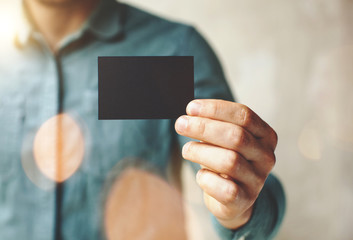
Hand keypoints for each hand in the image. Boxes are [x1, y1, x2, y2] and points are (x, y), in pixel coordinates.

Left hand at [175, 99, 277, 228]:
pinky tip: (201, 175)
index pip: (244, 115)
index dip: (215, 109)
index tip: (190, 107)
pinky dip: (206, 179)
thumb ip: (212, 123)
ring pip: (229, 161)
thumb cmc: (225, 159)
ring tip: (187, 150)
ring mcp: (257, 180)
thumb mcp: (223, 139)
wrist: (233, 198)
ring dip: (200, 152)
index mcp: (265, 136)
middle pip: (236, 136)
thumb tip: (190, 111)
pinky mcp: (244, 200)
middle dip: (203, 127)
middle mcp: (266, 157)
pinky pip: (224, 188)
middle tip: (180, 124)